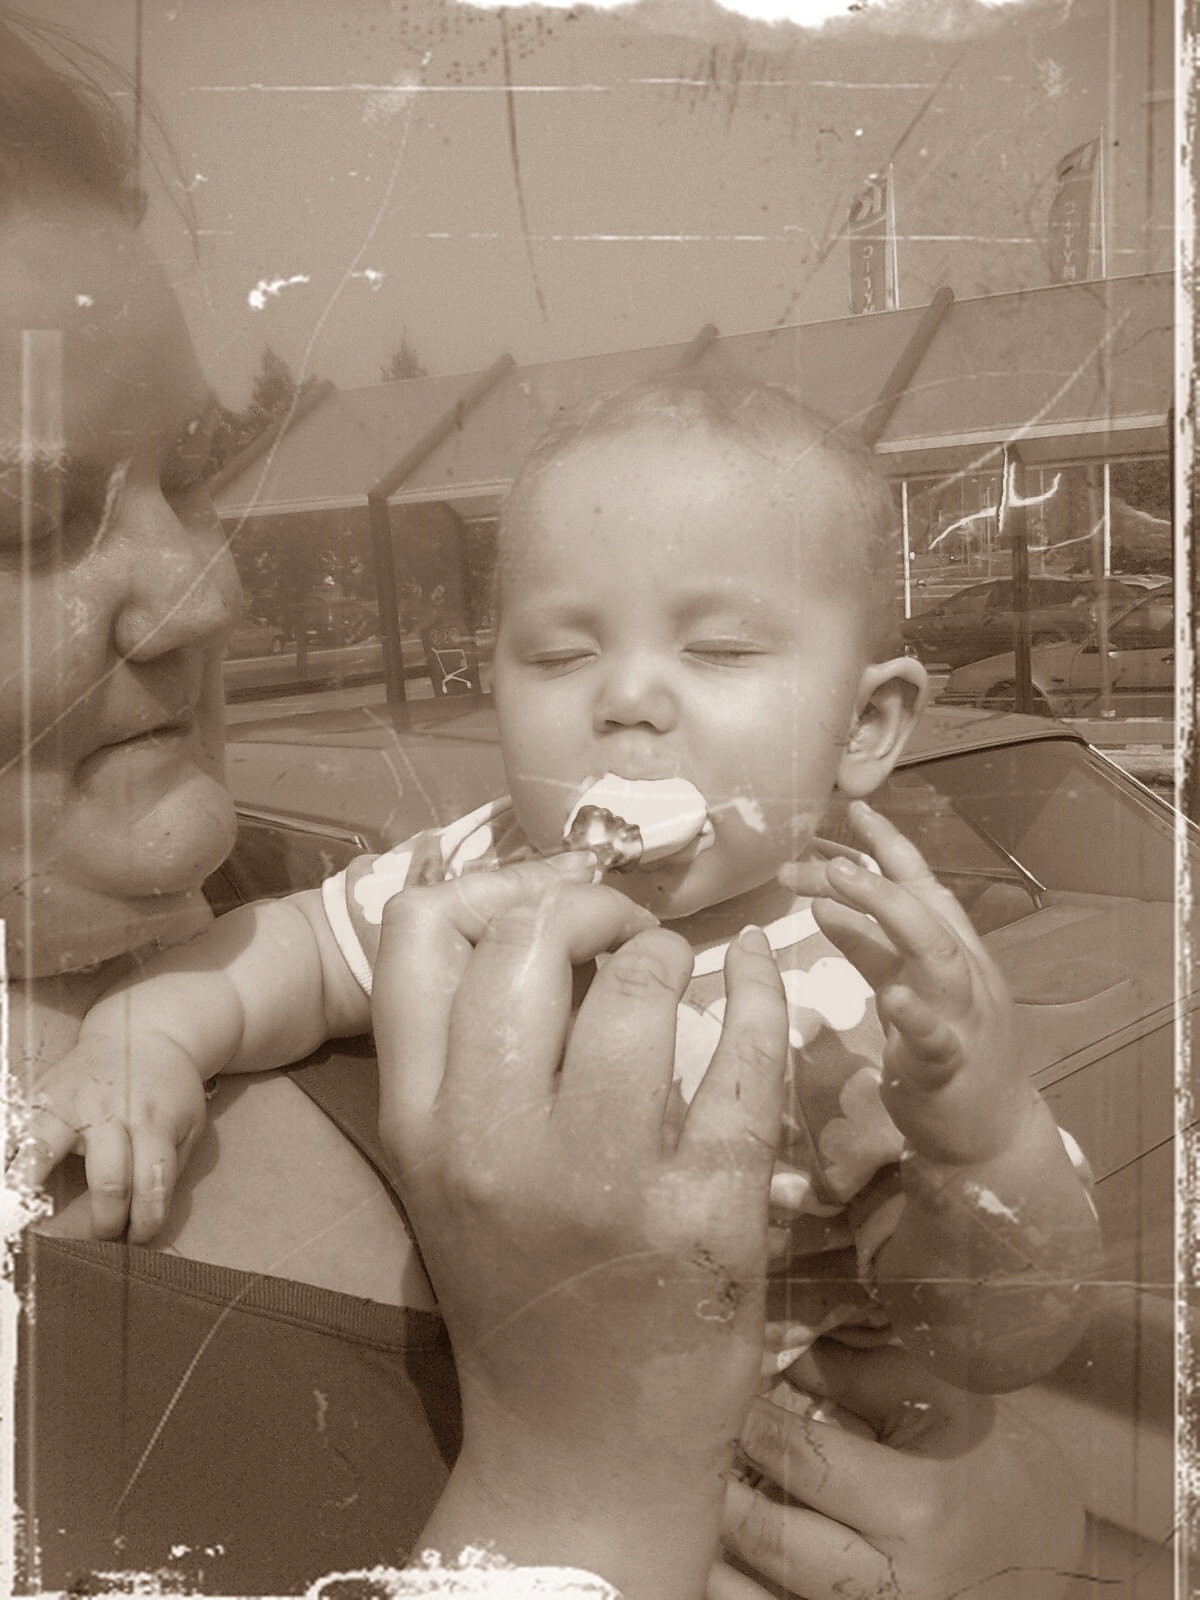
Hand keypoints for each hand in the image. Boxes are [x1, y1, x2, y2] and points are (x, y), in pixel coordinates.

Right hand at [7, 1033, 206, 1241]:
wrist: (141, 1031)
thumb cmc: (167, 1089)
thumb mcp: (188, 1122)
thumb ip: (169, 1167)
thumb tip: (147, 1221)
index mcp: (154, 1121)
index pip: (151, 1183)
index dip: (145, 1221)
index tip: (137, 1240)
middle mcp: (111, 1112)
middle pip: (107, 1180)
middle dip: (105, 1222)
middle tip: (102, 1239)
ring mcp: (69, 1103)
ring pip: (44, 1151)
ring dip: (33, 1191)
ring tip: (28, 1221)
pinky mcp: (39, 1097)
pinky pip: (15, 1134)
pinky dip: (8, 1163)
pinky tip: (7, 1187)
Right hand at [371, 854, 789, 1599]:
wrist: (581, 1448)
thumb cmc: (517, 1287)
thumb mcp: (448, 1171)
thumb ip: (468, 1052)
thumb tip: (541, 913)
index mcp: (418, 1123)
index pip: (416, 933)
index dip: (488, 887)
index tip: (541, 909)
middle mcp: (493, 1143)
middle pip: (526, 938)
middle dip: (587, 907)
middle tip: (620, 934)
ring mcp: (601, 1180)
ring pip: (636, 983)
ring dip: (666, 953)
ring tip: (676, 972)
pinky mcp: (706, 1212)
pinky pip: (742, 1056)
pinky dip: (759, 990)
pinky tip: (756, 971)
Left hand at [711, 1340, 1083, 1599]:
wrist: (1038, 1546)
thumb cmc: (980, 1457)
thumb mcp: (933, 1396)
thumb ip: (849, 1369)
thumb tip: (764, 1349)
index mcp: (918, 1506)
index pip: (801, 1459)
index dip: (749, 1424)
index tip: (718, 1398)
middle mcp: (898, 1585)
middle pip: (771, 1538)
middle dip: (719, 1490)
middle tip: (687, 1452)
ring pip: (760, 1598)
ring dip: (716, 1552)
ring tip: (689, 1507)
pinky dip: (736, 1591)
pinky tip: (712, 1562)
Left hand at [785, 799, 1032, 1165]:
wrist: (990, 1135)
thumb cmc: (946, 1056)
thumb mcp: (903, 990)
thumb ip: (869, 947)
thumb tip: (824, 902)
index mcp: (954, 952)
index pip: (923, 886)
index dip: (891, 846)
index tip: (855, 810)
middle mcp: (965, 976)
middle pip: (925, 912)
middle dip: (876, 880)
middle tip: (824, 862)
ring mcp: (964, 1020)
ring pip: (938, 958)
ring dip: (891, 920)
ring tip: (837, 894)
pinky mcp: (951, 1068)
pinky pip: (936, 1037)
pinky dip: (917, 1014)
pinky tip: (893, 997)